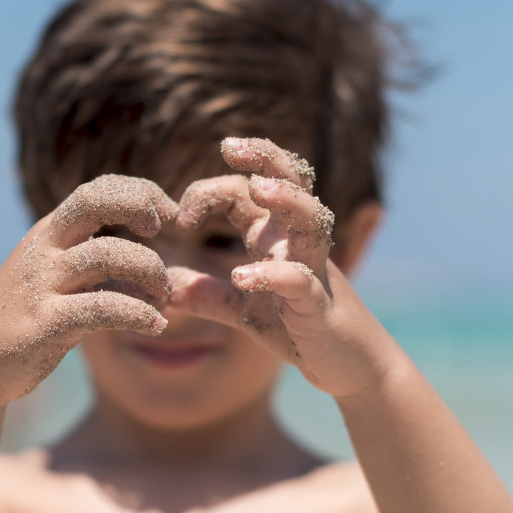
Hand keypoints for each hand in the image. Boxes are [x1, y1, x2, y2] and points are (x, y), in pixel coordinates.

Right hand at [0, 175, 177, 404]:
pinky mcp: (45, 323)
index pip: (97, 189)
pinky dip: (138, 314)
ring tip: (165, 292)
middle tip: (164, 229)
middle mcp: (45, 249)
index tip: (169, 212)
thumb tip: (162, 276)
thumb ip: (103, 273)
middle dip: (137, 205)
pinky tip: (156, 324)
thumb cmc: (26, 320)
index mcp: (50, 233)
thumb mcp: (61, 285)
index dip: (139, 191)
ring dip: (149, 269)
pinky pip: (103, 307)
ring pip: (106, 255)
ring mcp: (42, 284)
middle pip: (93, 201)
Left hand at [168, 138, 374, 395]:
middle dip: (265, 158)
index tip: (181, 215)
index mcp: (275, 238)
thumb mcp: (244, 311)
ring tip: (259, 188)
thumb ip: (207, 295)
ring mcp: (312, 270)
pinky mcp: (317, 306)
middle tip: (231, 146)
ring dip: (287, 200)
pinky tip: (242, 276)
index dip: (210, 190)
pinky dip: (273, 275)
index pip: (246, 191)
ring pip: (310, 219)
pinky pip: (300, 281)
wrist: (349, 366)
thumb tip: (163, 286)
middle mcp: (296, 244)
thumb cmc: (298, 328)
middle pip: (290, 183)